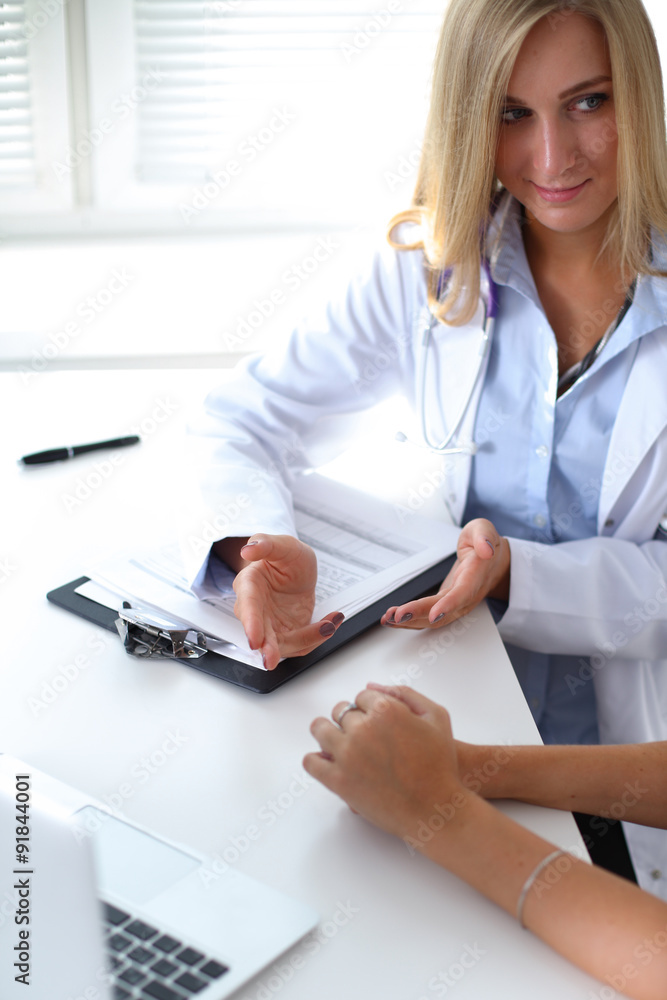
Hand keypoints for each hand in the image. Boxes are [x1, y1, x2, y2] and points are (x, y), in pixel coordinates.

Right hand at [231, 533, 343, 669]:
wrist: (298, 571)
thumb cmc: (287, 557)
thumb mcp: (284, 545)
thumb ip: (266, 544)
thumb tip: (248, 549)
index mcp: (249, 584)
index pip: (248, 605)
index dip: (251, 623)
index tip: (254, 640)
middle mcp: (255, 609)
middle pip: (259, 633)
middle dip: (267, 648)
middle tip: (271, 660)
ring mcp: (269, 624)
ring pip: (281, 644)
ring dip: (306, 639)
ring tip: (329, 625)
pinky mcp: (285, 634)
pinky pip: (299, 643)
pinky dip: (317, 637)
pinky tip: (331, 622)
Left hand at [304, 684, 465, 841]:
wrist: (435, 808)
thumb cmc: (440, 765)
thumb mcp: (437, 717)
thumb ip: (405, 694)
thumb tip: (372, 685)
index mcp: (386, 710)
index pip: (360, 696)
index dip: (367, 708)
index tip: (373, 721)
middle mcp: (363, 729)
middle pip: (340, 711)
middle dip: (350, 720)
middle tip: (363, 737)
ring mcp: (347, 754)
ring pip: (320, 729)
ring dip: (328, 732)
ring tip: (341, 744)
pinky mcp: (338, 781)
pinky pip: (312, 762)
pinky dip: (316, 759)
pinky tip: (329, 761)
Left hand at [380, 518, 509, 629]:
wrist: (494, 561)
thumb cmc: (484, 544)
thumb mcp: (484, 530)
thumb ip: (484, 537)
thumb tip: (486, 549)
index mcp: (475, 575)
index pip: (463, 593)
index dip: (449, 605)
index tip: (434, 614)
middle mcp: (466, 594)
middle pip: (443, 610)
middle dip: (419, 614)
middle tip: (398, 616)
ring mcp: (456, 603)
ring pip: (434, 618)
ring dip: (411, 621)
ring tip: (389, 619)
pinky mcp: (445, 605)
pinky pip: (428, 616)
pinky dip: (410, 620)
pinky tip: (392, 620)